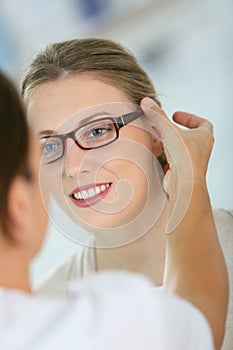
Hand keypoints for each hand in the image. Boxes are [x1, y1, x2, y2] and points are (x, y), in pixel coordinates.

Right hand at [140, 97, 213, 231]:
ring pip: (179, 149)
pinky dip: (165, 157)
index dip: (189, 117)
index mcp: (204, 137)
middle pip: (187, 135)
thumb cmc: (186, 161)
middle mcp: (200, 149)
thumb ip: (157, 116)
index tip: (176, 116)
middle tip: (162, 126)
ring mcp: (191, 161)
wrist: (184, 185)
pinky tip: (158, 155)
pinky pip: (173, 162)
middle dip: (173, 130)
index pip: (201, 122)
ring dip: (167, 143)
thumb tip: (148, 103)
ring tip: (157, 139)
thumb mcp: (169, 131)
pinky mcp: (181, 171)